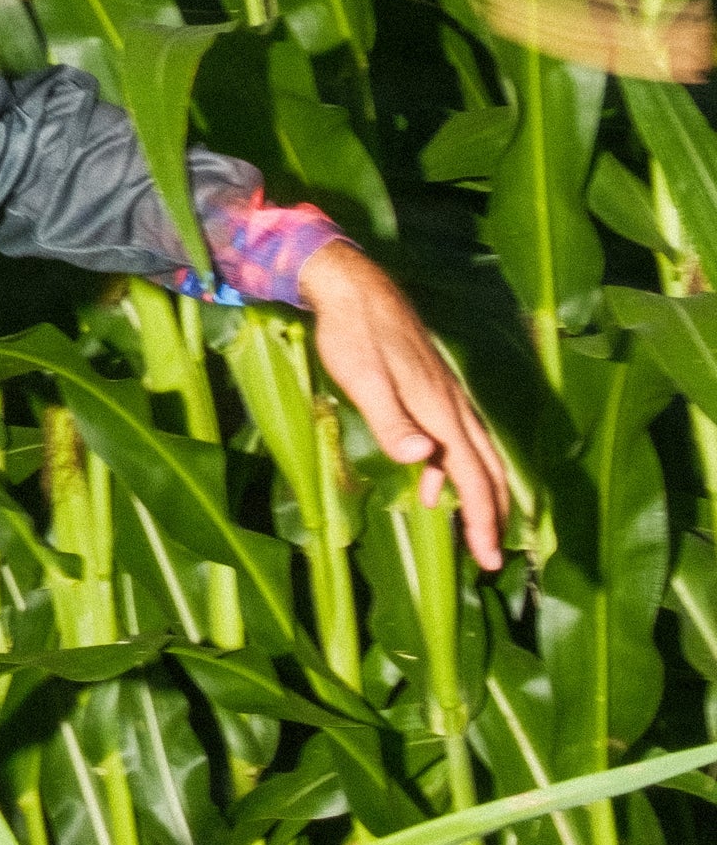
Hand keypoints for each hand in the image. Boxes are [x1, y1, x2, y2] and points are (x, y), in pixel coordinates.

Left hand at [299, 239, 508, 568]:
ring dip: (478, 494)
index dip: (484, 520)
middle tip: (491, 558)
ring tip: (475, 530)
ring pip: (474, 454)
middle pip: (485, 469)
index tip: (489, 558)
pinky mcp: (430, 387)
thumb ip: (393, 423)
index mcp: (441, 410)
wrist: (352, 286)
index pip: (474, 476)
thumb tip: (426, 463)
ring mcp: (443, 395)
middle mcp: (452, 405)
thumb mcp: (364, 381)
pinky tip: (433, 483)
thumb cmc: (353, 335)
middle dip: (492, 515)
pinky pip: (455, 438)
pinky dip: (453, 469)